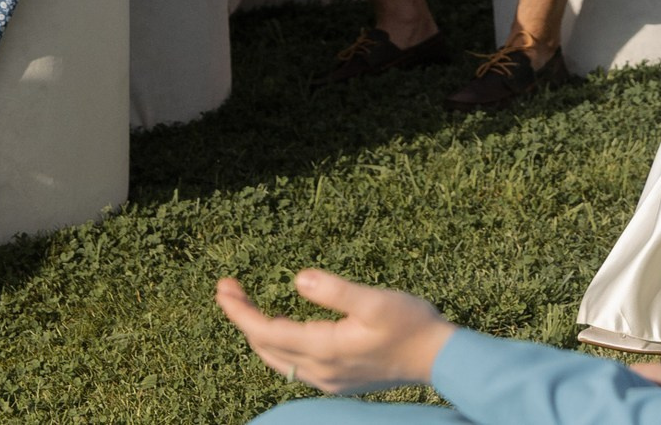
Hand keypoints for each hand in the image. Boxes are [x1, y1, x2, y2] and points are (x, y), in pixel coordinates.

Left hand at [215, 270, 453, 395]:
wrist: (438, 359)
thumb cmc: (411, 325)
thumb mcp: (375, 301)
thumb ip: (335, 290)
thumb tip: (297, 278)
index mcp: (323, 348)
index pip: (265, 331)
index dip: (239, 311)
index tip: (222, 288)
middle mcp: (319, 370)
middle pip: (264, 346)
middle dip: (242, 317)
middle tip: (228, 288)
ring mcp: (326, 380)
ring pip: (276, 358)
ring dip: (257, 332)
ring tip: (245, 306)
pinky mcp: (337, 381)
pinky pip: (293, 365)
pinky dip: (277, 345)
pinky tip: (281, 330)